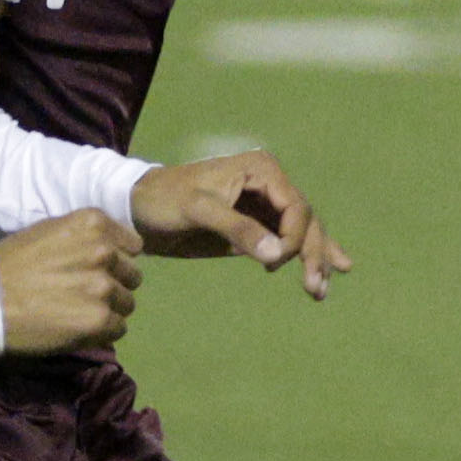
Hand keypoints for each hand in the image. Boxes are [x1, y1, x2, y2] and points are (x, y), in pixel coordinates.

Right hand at [0, 209, 140, 353]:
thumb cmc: (11, 264)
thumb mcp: (49, 232)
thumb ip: (84, 238)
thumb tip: (111, 252)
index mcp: (93, 224)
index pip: (132, 246)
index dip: (115, 260)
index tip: (94, 270)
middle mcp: (104, 251)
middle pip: (131, 275)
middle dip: (113, 285)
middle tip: (83, 295)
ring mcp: (104, 286)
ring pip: (126, 303)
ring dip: (107, 310)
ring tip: (78, 312)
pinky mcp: (99, 319)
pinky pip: (118, 328)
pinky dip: (100, 332)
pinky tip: (76, 328)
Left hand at [128, 148, 352, 301]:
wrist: (140, 208)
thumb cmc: (165, 200)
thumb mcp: (199, 211)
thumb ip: (238, 229)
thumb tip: (278, 255)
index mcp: (261, 170)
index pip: (296, 207)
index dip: (294, 238)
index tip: (277, 264)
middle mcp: (269, 183)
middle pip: (305, 221)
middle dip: (313, 254)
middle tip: (316, 289)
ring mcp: (264, 205)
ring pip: (301, 232)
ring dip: (314, 260)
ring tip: (320, 291)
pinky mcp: (255, 224)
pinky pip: (285, 240)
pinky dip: (300, 258)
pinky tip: (317, 276)